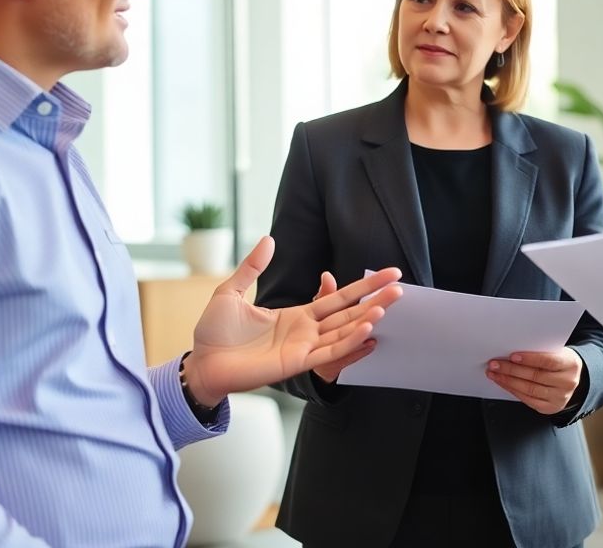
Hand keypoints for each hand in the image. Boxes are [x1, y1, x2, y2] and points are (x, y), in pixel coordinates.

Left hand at [185, 237, 402, 405]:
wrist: (202, 362)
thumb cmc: (214, 332)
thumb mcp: (232, 291)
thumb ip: (253, 267)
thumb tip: (269, 239)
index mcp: (297, 315)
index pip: (337, 298)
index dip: (361, 286)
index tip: (385, 273)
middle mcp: (306, 332)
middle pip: (348, 313)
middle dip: (374, 300)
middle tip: (400, 288)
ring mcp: (303, 348)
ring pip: (343, 332)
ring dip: (366, 320)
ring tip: (388, 306)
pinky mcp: (296, 363)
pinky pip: (329, 352)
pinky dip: (349, 342)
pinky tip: (367, 331)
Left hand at [486, 347, 583, 414]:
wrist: (570, 378)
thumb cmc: (559, 361)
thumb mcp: (556, 352)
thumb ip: (540, 351)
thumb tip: (512, 351)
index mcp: (571, 364)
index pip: (548, 361)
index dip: (529, 359)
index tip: (512, 356)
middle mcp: (567, 382)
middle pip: (536, 376)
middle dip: (511, 370)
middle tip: (495, 364)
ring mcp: (559, 397)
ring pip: (529, 389)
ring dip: (508, 381)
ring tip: (494, 373)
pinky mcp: (550, 407)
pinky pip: (528, 400)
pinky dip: (513, 390)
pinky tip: (503, 383)